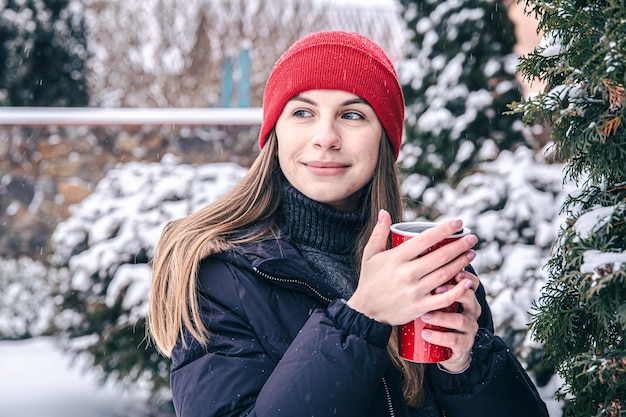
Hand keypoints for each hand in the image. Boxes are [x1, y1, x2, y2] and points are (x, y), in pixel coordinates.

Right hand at [347, 210, 477, 326]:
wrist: (366, 312)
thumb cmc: (369, 281)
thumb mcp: (370, 255)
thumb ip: (378, 233)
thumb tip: (384, 212)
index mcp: (396, 258)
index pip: (425, 239)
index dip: (444, 229)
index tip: (459, 222)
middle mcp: (407, 273)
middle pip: (440, 256)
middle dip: (460, 245)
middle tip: (472, 238)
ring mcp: (414, 291)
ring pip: (445, 274)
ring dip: (462, 263)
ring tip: (472, 254)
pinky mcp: (419, 307)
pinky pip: (443, 298)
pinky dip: (458, 290)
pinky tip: (468, 282)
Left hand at [421, 270, 480, 372]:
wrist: (445, 349)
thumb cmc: (435, 315)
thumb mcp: (435, 297)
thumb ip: (427, 278)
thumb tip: (405, 254)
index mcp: (465, 295)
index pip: (470, 281)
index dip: (464, 275)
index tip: (451, 270)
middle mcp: (471, 310)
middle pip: (470, 297)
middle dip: (455, 291)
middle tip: (436, 288)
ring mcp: (468, 329)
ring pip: (461, 320)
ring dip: (443, 317)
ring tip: (425, 316)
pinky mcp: (462, 346)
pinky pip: (455, 341)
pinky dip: (440, 337)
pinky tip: (426, 334)